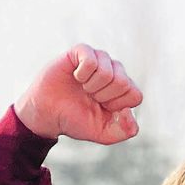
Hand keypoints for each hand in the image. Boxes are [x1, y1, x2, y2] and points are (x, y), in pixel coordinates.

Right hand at [14, 44, 141, 144]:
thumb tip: (129, 112)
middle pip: (123, 82)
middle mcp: (114, 72)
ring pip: (108, 72)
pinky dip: (82, 75)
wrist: (48, 113)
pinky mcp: (82, 51)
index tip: (103, 109)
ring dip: (92, 87)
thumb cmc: (76, 121)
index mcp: (123, 91)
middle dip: (104, 97)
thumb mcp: (104, 134)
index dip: (118, 106)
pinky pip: (91, 60)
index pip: (136, 95)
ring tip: (83, 88)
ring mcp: (99, 59)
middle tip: (90, 98)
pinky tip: (76, 77)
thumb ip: (124, 130)